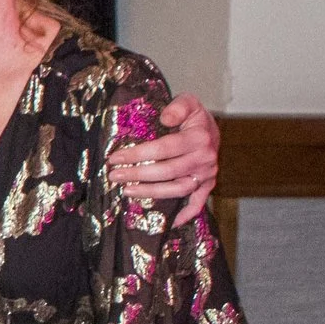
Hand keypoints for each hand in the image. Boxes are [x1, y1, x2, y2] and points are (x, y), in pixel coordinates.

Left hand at [107, 93, 218, 228]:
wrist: (210, 128)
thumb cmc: (192, 116)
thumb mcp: (187, 102)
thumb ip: (178, 106)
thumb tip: (165, 118)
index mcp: (199, 138)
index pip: (163, 148)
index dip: (137, 154)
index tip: (114, 158)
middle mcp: (205, 158)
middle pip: (167, 171)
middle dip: (137, 174)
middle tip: (114, 175)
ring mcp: (207, 174)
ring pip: (178, 189)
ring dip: (151, 192)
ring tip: (126, 191)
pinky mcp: (208, 185)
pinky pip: (198, 204)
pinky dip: (185, 214)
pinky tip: (168, 221)